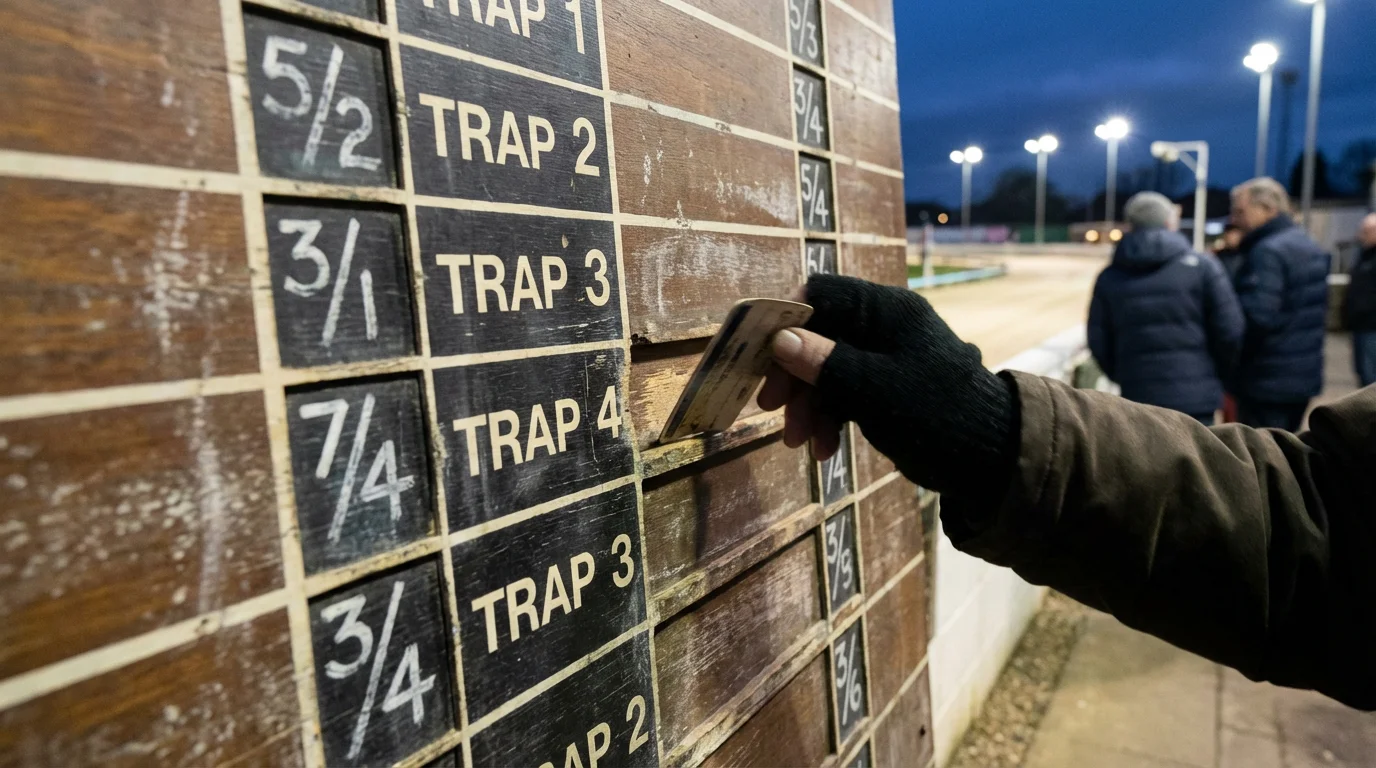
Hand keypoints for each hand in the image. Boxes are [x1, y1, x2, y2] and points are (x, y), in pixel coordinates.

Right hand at [757, 275, 1016, 497]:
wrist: (991, 459)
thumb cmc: (935, 414)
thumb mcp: (874, 390)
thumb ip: (826, 362)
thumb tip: (780, 339)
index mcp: (888, 311)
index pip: (824, 295)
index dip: (787, 320)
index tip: (761, 354)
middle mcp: (886, 327)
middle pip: (821, 336)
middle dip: (795, 375)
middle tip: (771, 407)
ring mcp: (888, 359)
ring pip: (830, 370)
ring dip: (810, 405)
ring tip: (798, 443)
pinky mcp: (889, 389)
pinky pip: (847, 393)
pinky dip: (831, 417)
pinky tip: (823, 449)